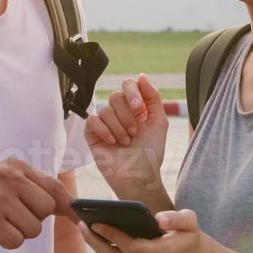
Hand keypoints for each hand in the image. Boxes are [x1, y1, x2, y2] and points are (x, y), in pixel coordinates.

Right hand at [0, 158, 72, 251]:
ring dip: (18, 233)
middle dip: (33, 220)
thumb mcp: (3, 185)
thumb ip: (33, 190)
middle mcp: (8, 177)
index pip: (53, 185)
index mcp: (14, 167)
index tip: (76, 217)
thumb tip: (70, 207)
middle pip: (46, 209)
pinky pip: (16, 240)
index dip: (67, 204)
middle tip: (11, 218)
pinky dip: (6, 242)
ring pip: (33, 228)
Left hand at [80, 208, 216, 252]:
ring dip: (96, 247)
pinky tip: (95, 237)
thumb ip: (178, 218)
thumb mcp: (192, 223)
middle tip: (81, 223)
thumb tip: (158, 218)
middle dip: (96, 241)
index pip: (132, 247)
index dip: (112, 235)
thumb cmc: (192, 238)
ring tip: (84, 228)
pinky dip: (104, 252)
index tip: (96, 221)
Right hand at [84, 74, 169, 200]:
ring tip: (126, 142)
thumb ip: (153, 97)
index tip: (138, 107)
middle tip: (134, 133)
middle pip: (115, 96)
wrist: (139, 177)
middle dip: (127, 115)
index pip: (128, 85)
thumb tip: (141, 76)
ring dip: (119, 127)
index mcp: (135, 107)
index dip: (132, 92)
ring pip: (105, 110)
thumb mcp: (159, 122)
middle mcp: (119, 112)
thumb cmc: (151, 152)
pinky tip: (112, 143)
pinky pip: (92, 120)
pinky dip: (104, 131)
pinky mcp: (93, 134)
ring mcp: (105, 123)